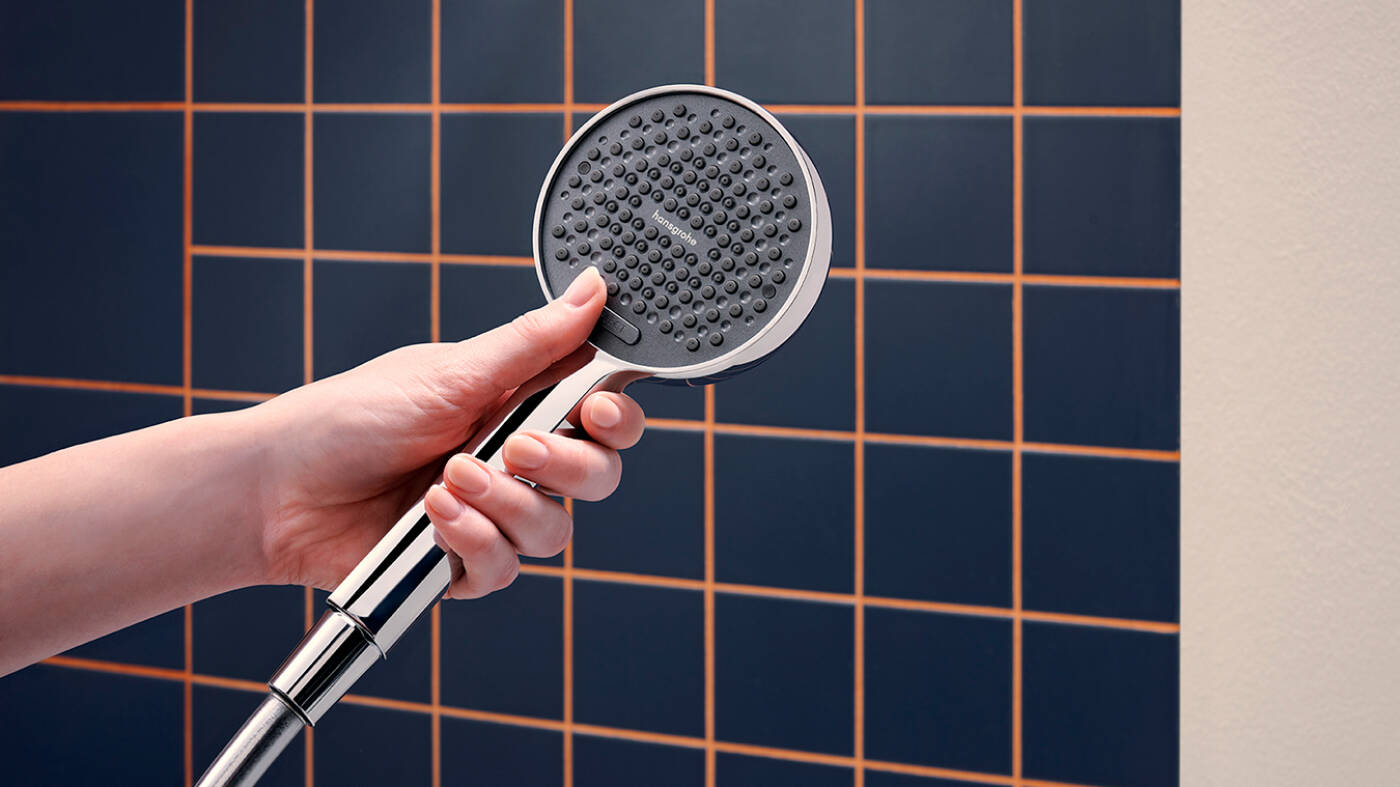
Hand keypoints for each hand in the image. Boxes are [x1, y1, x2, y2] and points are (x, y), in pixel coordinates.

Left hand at [248, 268, 642, 596]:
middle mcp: (514, 462)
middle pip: (596, 477)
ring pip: (554, 530)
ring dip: (505, 503)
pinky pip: (505, 569)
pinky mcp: (463, 564)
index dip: (617, 418)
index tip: (599, 412)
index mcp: (519, 404)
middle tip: (515, 445)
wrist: (278, 489)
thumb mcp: (450, 372)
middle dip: (565, 464)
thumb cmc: (349, 418)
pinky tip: (432, 517)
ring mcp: (492, 515)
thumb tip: (594, 289)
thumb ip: (533, 341)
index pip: (602, 415)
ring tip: (447, 478)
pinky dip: (472, 540)